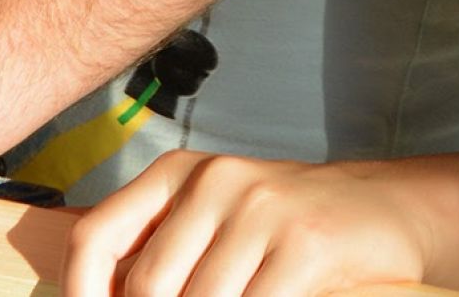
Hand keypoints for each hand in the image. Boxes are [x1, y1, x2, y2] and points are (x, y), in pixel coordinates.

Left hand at [62, 151, 432, 296]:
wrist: (380, 209)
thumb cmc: (284, 225)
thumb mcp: (213, 221)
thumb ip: (160, 254)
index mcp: (179, 174)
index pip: (95, 235)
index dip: (78, 291)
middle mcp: (216, 180)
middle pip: (147, 286)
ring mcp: (262, 209)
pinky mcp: (304, 243)